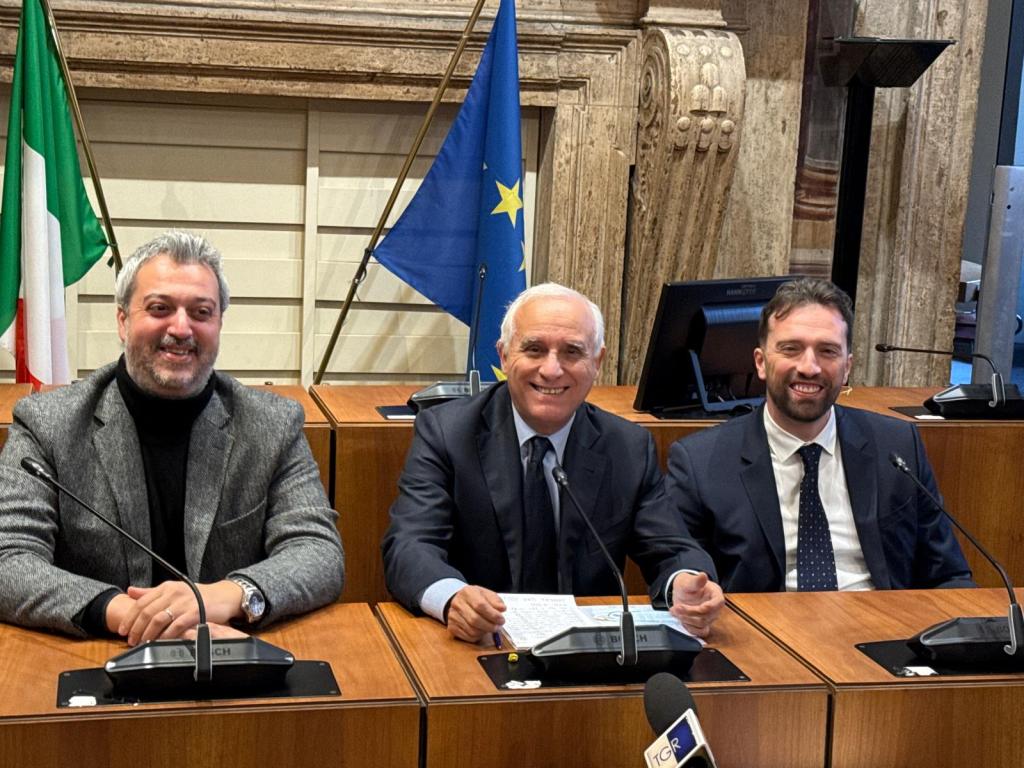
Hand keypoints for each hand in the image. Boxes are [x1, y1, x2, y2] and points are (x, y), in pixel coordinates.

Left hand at [117, 580, 243, 645]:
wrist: (223, 596)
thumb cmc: (198, 595)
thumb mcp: (173, 590)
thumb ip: (151, 592)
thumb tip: (130, 591)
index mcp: (167, 587)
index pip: (141, 602)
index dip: (129, 617)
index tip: (122, 630)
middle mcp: (174, 593)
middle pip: (147, 612)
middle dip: (136, 628)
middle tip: (131, 640)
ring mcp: (185, 602)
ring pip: (158, 620)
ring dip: (148, 634)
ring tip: (144, 642)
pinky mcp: (195, 612)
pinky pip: (176, 626)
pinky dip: (166, 636)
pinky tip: (161, 642)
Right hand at [445, 585, 505, 642]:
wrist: (460, 601)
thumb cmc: (476, 598)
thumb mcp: (487, 594)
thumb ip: (496, 601)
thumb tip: (502, 609)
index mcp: (468, 592)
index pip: (480, 605)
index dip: (493, 615)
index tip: (501, 619)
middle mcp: (457, 604)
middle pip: (475, 619)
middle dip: (490, 626)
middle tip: (498, 626)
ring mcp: (453, 616)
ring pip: (472, 630)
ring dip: (485, 632)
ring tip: (490, 627)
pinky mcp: (452, 627)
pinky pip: (468, 637)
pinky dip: (478, 636)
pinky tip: (481, 630)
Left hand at [669, 572, 723, 638]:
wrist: (682, 592)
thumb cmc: (688, 585)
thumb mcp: (689, 581)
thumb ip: (696, 581)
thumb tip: (703, 576)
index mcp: (716, 595)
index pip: (717, 603)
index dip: (707, 607)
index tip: (697, 607)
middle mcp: (715, 607)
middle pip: (707, 615)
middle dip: (690, 613)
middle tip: (676, 608)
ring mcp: (710, 617)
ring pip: (702, 624)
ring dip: (686, 620)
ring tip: (675, 611)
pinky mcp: (703, 624)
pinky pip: (700, 631)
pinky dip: (689, 628)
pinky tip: (681, 620)